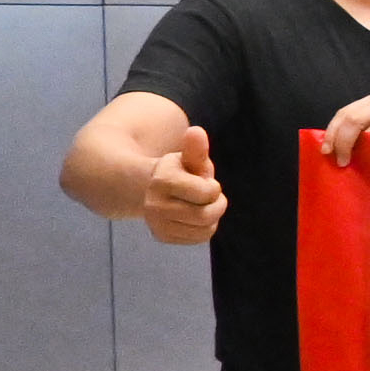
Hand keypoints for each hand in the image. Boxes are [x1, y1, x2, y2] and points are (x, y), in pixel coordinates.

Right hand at [140, 125, 225, 244]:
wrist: (152, 187)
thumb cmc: (180, 171)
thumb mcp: (188, 158)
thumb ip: (195, 148)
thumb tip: (196, 132)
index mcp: (162, 181)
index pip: (207, 193)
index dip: (213, 187)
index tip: (205, 181)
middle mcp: (154, 205)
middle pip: (206, 215)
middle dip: (217, 204)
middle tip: (210, 196)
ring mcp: (156, 223)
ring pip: (205, 229)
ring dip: (212, 217)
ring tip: (201, 205)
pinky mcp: (162, 236)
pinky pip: (199, 238)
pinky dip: (205, 228)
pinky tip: (195, 217)